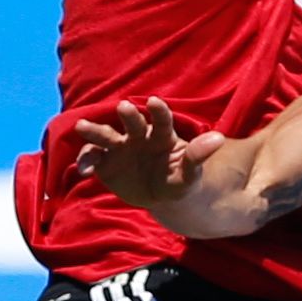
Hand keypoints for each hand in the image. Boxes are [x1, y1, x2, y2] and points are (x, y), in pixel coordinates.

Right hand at [70, 97, 214, 212]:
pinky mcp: (104, 162)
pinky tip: (85, 171)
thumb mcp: (191, 174)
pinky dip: (86, 161)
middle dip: (127, 115)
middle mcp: (138, 136)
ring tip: (82, 126)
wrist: (160, 198)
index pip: (162, 119)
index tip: (155, 101)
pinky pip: (91, 157)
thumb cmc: (179, 181)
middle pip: (131, 122)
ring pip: (105, 135)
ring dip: (95, 130)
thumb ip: (199, 156)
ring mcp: (119, 147)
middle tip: (123, 107)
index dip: (158, 111)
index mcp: (162, 135)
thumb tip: (218, 138)